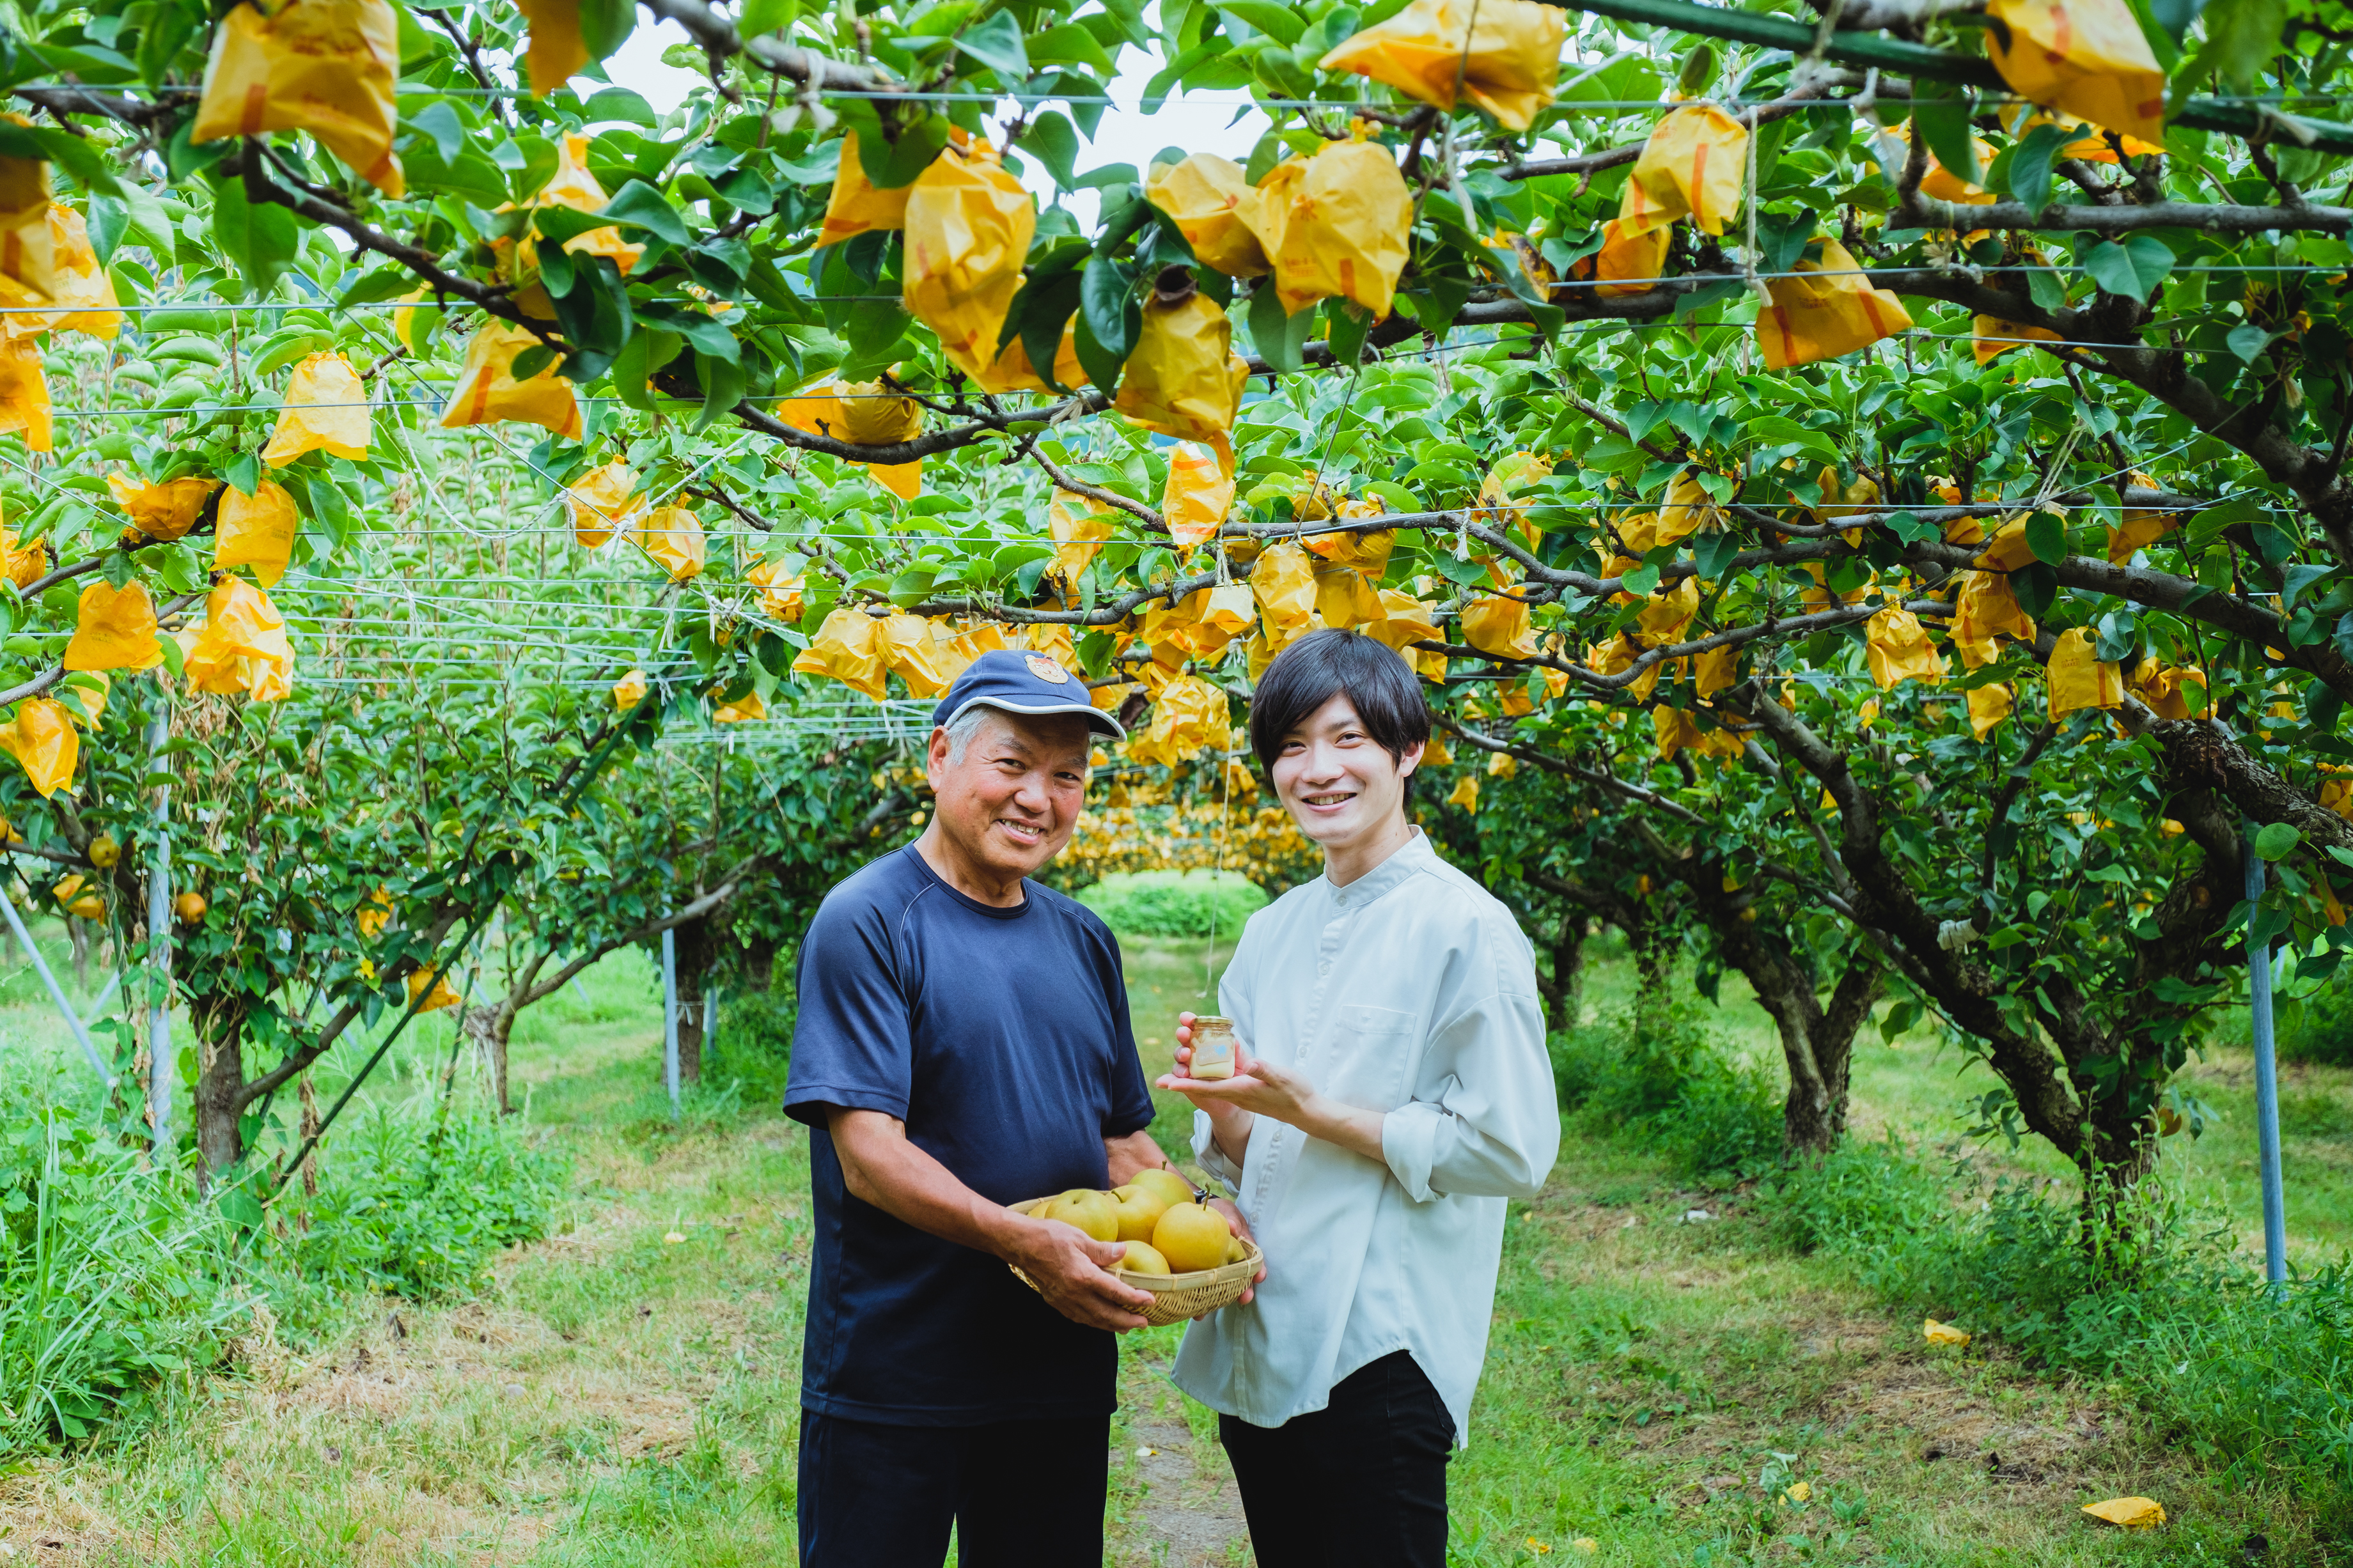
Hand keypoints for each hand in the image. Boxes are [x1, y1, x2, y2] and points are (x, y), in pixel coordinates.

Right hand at [1001, 1213, 1152, 1331]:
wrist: (1021, 1245)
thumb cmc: (1050, 1237)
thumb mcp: (1080, 1238)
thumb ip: (1103, 1250)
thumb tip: (1124, 1251)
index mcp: (1083, 1276)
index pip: (1115, 1292)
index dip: (1134, 1299)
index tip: (1149, 1302)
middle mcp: (1074, 1294)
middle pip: (1106, 1314)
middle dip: (1127, 1321)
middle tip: (1143, 1323)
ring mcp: (1064, 1301)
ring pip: (1092, 1320)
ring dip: (1111, 1326)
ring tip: (1126, 1328)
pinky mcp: (1056, 1302)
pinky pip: (1079, 1318)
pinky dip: (1093, 1323)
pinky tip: (1100, 1321)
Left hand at [1158, 1047, 1319, 1126]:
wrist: (1306, 1109)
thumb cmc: (1294, 1095)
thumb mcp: (1281, 1079)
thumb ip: (1263, 1071)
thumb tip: (1247, 1063)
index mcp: (1239, 1090)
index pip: (1206, 1088)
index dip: (1185, 1085)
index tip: (1165, 1083)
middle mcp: (1235, 1089)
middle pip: (1204, 1079)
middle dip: (1187, 1068)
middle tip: (1174, 1051)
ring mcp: (1240, 1085)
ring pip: (1215, 1072)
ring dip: (1201, 1059)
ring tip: (1186, 1041)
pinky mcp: (1247, 1080)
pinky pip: (1229, 1067)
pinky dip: (1221, 1054)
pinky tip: (1217, 1040)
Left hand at [1206, 1197, 1264, 1308]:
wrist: (1199, 1211)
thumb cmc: (1218, 1212)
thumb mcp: (1227, 1212)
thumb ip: (1231, 1220)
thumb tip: (1231, 1227)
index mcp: (1243, 1250)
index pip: (1253, 1262)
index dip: (1257, 1271)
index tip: (1260, 1277)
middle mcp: (1232, 1264)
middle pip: (1239, 1280)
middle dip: (1243, 1291)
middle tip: (1245, 1299)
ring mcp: (1217, 1270)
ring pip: (1219, 1290)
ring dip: (1217, 1302)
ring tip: (1216, 1312)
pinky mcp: (1200, 1274)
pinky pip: (1200, 1289)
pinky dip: (1198, 1301)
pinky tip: (1194, 1313)